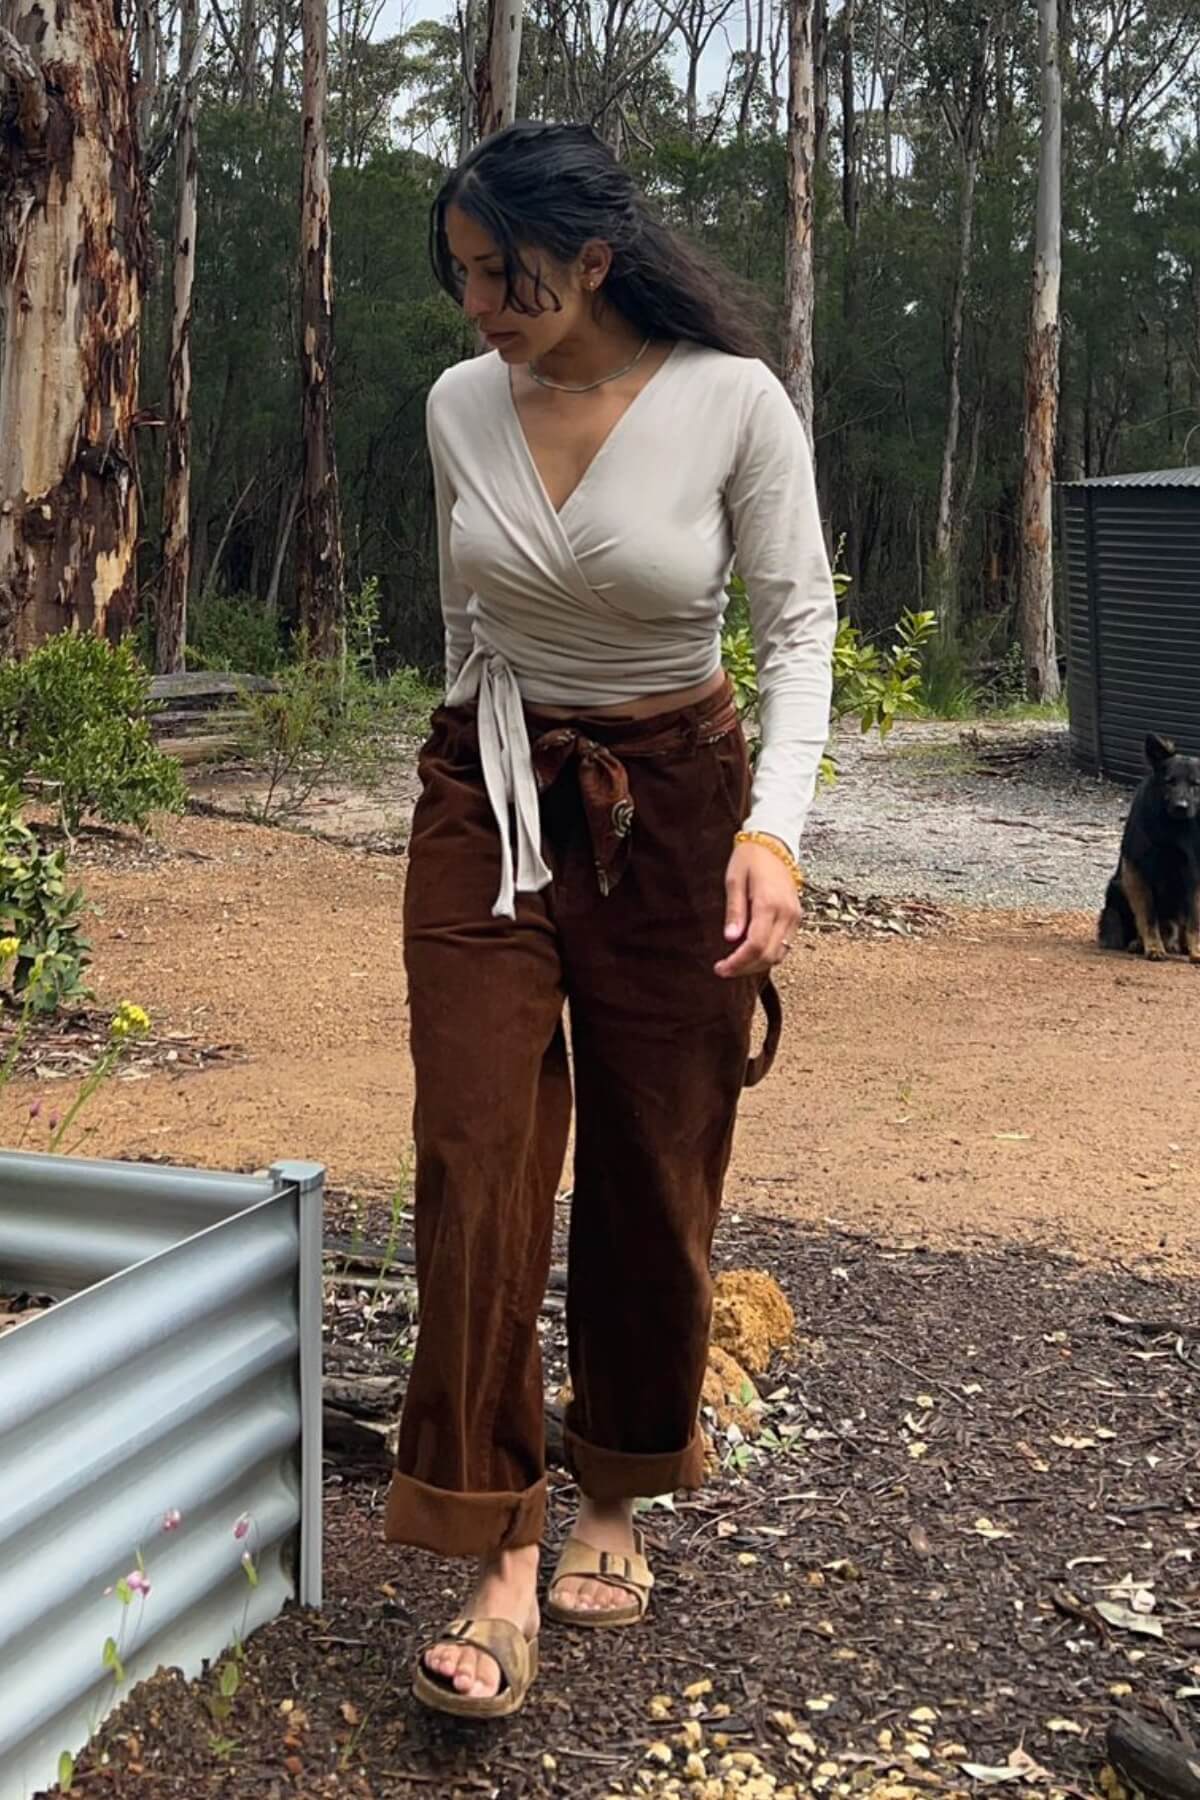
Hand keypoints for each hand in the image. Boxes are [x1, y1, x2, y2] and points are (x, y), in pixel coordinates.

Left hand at [714, 839, 800, 978]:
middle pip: (768, 954)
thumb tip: (730, 938)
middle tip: (724, 970)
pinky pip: (785, 944)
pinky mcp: (797, 916)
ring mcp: (795, 916)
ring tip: (736, 963)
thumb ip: (734, 911)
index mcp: (769, 903)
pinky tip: (751, 953)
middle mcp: (786, 913)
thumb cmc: (749, 859)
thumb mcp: (734, 880)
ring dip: (757, 964)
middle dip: (745, 968)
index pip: (755, 945)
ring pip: (779, 954)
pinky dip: (769, 954)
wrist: (774, 842)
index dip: (738, 962)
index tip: (720, 968)